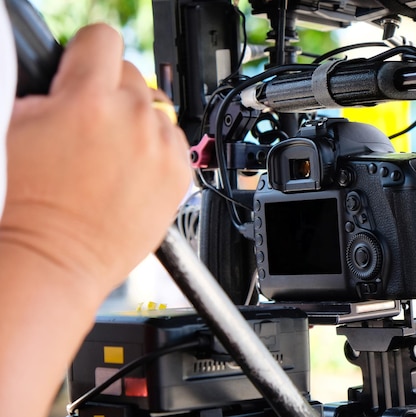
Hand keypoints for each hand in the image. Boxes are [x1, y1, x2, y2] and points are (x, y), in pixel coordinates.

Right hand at [1, 23, 190, 297]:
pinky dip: (156, 149)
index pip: (102, 39)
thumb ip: (48, 90)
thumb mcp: (16, 126)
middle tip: (89, 127)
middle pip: (131, 75)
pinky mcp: (179, 174)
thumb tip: (66, 74)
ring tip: (110, 156)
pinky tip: (131, 171)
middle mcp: (133, 119)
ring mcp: (161, 148)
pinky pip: (173, 141)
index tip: (84, 67)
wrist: (56, 256)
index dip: (87, 52)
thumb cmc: (27, 202)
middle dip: (108, 94)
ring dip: (135, 123)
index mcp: (88, 100)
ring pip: (155, 109)